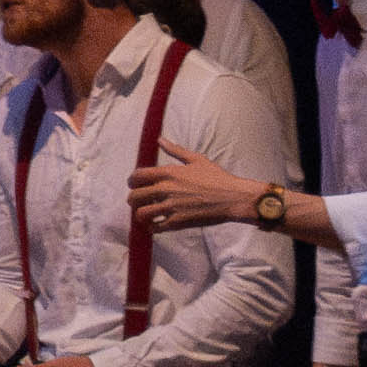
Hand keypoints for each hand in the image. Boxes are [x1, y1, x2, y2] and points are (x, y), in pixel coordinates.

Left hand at [129, 151, 268, 235]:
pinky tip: (156, 224)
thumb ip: (176, 150)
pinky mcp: (178, 222)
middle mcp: (166, 189)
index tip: (135, 185)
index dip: (132, 181)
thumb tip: (160, 140)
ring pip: (141, 214)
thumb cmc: (218, 178)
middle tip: (140, 202)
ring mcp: (171, 207)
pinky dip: (152, 227)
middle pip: (134, 197)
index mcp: (169, 173)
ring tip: (147, 214)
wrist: (234, 198)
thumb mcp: (197, 160)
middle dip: (133, 200)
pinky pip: (155, 227)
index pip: (136, 176)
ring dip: (141, 215)